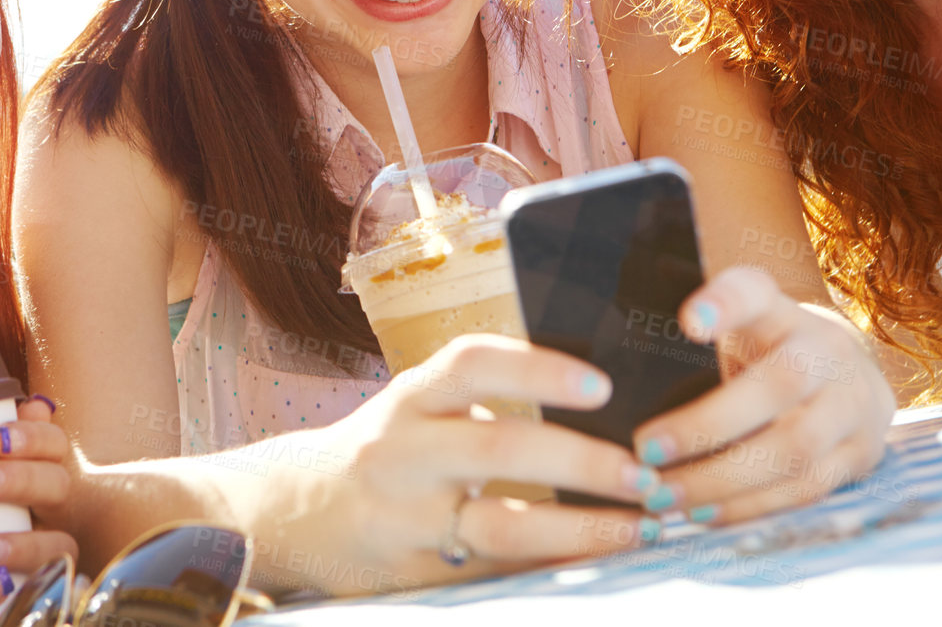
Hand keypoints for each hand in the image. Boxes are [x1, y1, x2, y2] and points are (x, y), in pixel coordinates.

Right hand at [243, 335, 668, 596]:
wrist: (292, 512)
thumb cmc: (384, 448)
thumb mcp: (417, 406)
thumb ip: (484, 399)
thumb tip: (600, 397)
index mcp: (411, 397)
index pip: (473, 365)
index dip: (538, 370)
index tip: (602, 386)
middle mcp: (403, 452)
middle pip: (502, 448)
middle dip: (586, 462)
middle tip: (649, 474)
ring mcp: (405, 518)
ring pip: (502, 526)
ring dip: (583, 527)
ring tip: (641, 528)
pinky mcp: (413, 574)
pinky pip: (491, 574)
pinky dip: (549, 569)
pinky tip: (596, 566)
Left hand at [631, 266, 895, 525]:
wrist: (852, 377)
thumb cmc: (768, 350)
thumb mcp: (738, 323)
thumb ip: (696, 330)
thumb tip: (613, 354)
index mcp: (784, 311)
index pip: (756, 293)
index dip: (725, 304)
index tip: (688, 322)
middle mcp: (828, 352)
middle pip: (775, 388)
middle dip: (705, 426)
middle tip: (645, 453)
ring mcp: (853, 406)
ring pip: (792, 450)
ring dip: (722, 480)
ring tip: (665, 497)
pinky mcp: (861, 456)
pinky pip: (805, 490)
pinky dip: (750, 507)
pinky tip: (703, 515)